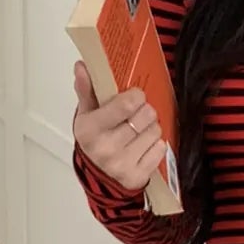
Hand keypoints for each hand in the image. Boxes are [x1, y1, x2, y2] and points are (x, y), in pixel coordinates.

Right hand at [73, 63, 168, 194]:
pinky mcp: (138, 177)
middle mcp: (106, 148)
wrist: (97, 177)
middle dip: (145, 111)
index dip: (136, 96)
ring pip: (156, 131)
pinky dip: (155, 145)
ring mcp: (122, 165)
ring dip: (150, 128)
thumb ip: (86, 90)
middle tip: (136, 115)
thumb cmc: (94, 141)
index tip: (134, 96)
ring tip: (138, 132)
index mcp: (90, 129)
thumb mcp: (86, 115)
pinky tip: (142, 146)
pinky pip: (161, 149)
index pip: (126, 104)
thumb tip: (82, 66)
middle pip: (146, 115)